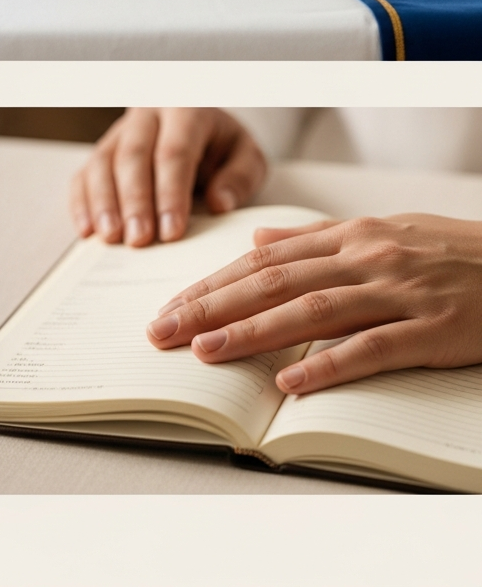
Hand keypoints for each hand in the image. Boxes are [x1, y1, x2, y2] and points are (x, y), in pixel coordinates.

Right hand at [71, 108, 266, 247]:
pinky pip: (83, 174)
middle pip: (133, 156)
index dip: (170, 192)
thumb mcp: (246, 155)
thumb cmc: (222, 146)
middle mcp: (146, 116)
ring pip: (102, 162)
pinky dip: (81, 203)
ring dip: (103, 203)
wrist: (198, 126)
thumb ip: (240, 177)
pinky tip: (87, 230)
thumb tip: (219, 203)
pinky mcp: (102, 150)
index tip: (171, 232)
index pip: (174, 151)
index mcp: (186, 110)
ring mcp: (119, 131)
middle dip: (134, 201)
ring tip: (111, 238)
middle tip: (139, 239)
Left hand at [147, 214, 481, 394]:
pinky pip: (373, 348)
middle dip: (211, 306)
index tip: (171, 305)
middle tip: (163, 331)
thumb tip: (257, 239)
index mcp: (349, 236)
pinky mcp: (433, 329)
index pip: (262, 260)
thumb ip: (316, 238)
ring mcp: (399, 292)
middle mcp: (365, 258)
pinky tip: (289, 382)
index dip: (212, 282)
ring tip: (204, 351)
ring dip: (252, 332)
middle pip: (272, 282)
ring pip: (311, 311)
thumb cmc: (450, 251)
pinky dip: (328, 365)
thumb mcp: (381, 231)